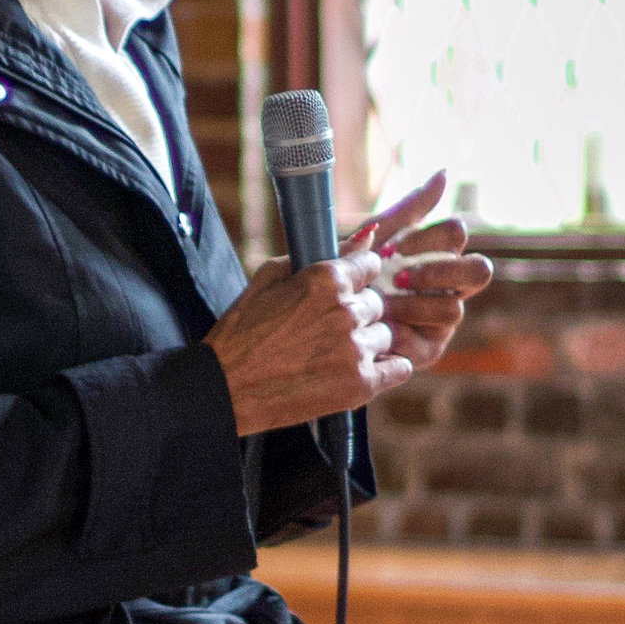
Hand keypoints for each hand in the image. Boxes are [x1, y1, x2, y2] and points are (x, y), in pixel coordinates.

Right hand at [206, 247, 405, 439]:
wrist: (225, 388)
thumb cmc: (240, 331)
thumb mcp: (269, 278)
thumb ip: (320, 252)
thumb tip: (365, 235)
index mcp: (325, 279)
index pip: (370, 264)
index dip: (355, 278)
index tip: (342, 293)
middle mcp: (346, 312)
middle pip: (377, 302)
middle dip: (358, 312)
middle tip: (327, 329)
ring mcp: (355, 350)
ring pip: (386, 334)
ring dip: (367, 341)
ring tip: (333, 354)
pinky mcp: (360, 385)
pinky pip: (399, 368)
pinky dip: (386, 368)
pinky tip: (360, 369)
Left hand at [344, 176, 492, 375]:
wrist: (316, 315)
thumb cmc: (350, 270)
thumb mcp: (375, 238)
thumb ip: (411, 208)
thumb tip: (445, 173)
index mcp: (438, 252)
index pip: (456, 234)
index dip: (429, 238)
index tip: (391, 249)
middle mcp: (447, 285)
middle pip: (478, 271)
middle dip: (438, 272)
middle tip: (399, 278)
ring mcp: (440, 319)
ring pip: (454, 308)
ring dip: (414, 305)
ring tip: (380, 306)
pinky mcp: (428, 349)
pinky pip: (432, 342)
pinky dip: (402, 332)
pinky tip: (377, 328)